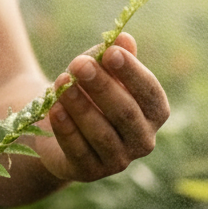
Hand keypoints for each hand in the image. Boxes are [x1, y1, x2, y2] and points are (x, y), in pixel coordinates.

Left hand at [38, 32, 169, 182]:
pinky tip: (54, 108)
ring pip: (102, 133)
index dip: (132, 72)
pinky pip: (79, 151)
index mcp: (153, 112)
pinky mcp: (90, 171)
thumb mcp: (98, 70)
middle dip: (102, 86)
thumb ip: (111, 56)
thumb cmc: (88, 90)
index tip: (110, 52)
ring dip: (81, 106)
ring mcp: (118, 160)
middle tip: (79, 63)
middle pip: (126, 113)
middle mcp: (142, 139)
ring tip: (63, 83)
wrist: (57, 121)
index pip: (150, 93)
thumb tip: (124, 37)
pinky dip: (66, 129)